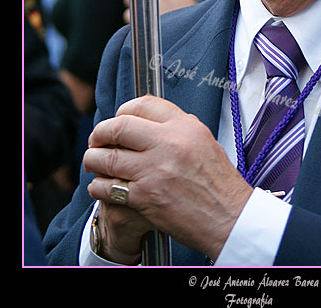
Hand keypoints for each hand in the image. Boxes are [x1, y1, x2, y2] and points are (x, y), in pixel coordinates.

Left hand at [84, 95, 252, 261]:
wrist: (228, 216)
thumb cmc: (219, 182)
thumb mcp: (204, 141)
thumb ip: (178, 128)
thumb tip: (150, 121)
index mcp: (184, 126)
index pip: (143, 104)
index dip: (123, 110)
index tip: (117, 118)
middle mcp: (168, 144)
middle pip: (119, 126)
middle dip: (101, 132)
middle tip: (96, 139)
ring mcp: (154, 170)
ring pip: (108, 157)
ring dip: (93, 159)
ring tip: (91, 160)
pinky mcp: (144, 197)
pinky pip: (108, 187)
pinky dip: (97, 186)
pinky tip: (99, 185)